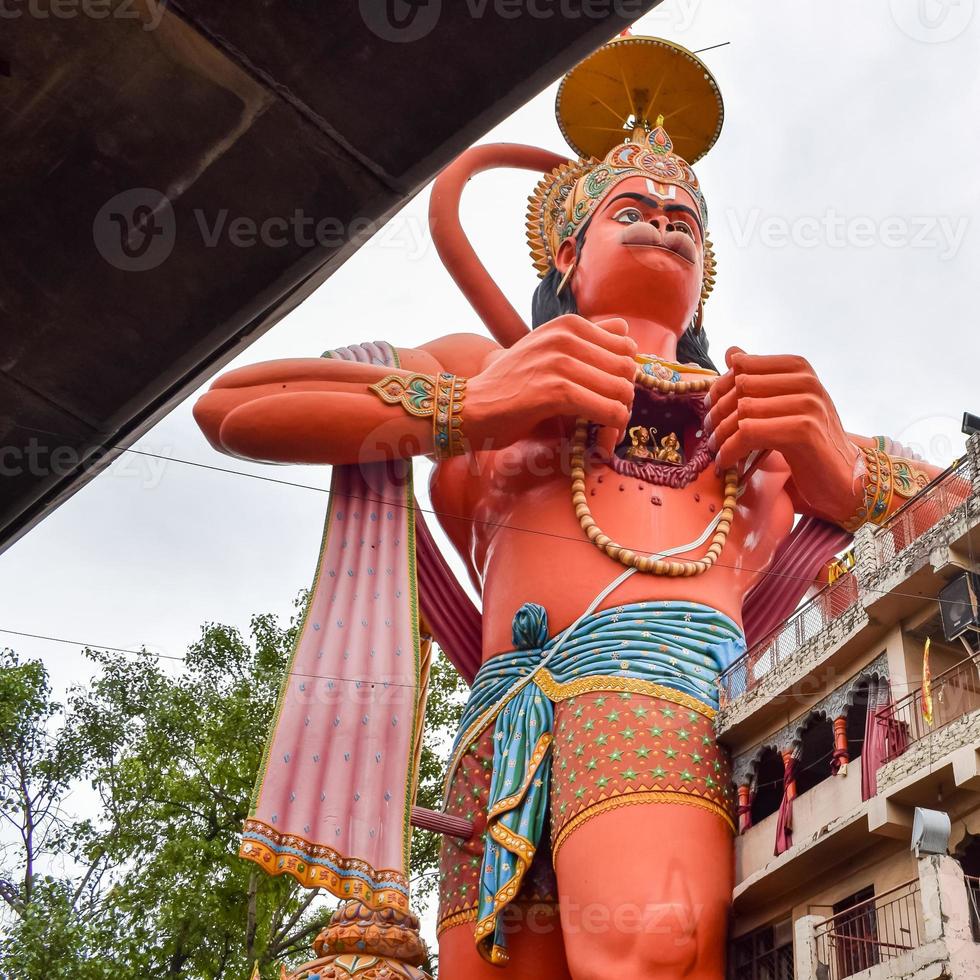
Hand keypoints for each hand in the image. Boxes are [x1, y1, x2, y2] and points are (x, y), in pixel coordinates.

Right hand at [466, 315, 636, 448]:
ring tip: (604, 429)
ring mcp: (560, 363)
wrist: (471, 407)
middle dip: (624, 397)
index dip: (622, 375)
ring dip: (619, 416)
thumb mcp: (546, 348)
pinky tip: (600, 437)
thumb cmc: (511, 385)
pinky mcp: (556, 392)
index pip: (626, 346)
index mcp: (568, 324)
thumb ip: (585, 339)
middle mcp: (566, 336)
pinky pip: (607, 410)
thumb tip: (627, 331)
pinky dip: (610, 427)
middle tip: (609, 417)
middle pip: (627, 368)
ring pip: (621, 390)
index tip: (608, 396)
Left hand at [704, 348, 862, 522]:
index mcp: (799, 368)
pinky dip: (730, 450)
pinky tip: (726, 464)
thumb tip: (731, 351)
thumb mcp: (784, 406)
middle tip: (709, 436)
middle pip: (740, 387)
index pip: (743, 365)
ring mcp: (807, 404)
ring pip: (742, 410)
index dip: (720, 388)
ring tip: (716, 451)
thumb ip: (759, 380)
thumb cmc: (809, 444)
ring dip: (721, 435)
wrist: (844, 479)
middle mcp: (806, 381)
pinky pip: (749, 433)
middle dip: (717, 414)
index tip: (710, 410)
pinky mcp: (803, 430)